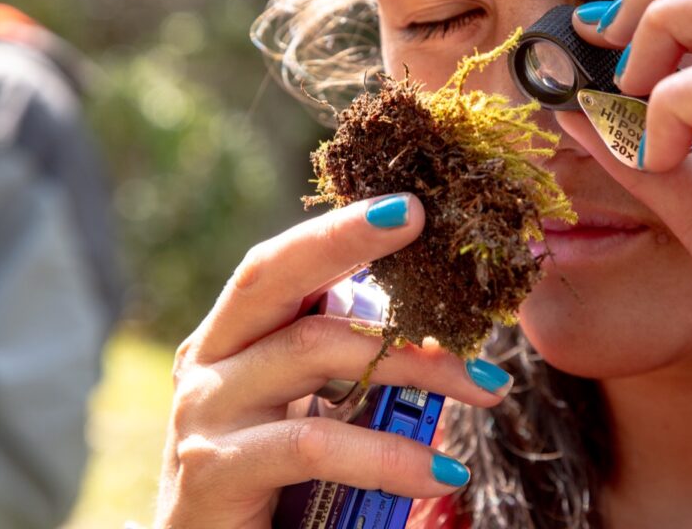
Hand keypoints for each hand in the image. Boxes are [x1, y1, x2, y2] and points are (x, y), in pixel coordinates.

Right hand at [154, 193, 510, 528]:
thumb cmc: (274, 485)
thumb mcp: (310, 411)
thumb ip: (343, 368)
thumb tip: (430, 332)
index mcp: (233, 339)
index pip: (281, 264)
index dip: (338, 229)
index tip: (409, 206)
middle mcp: (207, 361)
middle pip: (272, 274)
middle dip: (345, 237)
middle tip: (419, 218)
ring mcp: (203, 412)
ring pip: (313, 352)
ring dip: (413, 364)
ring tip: (487, 386)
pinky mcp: (211, 470)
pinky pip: (314, 443)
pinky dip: (388, 454)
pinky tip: (441, 471)